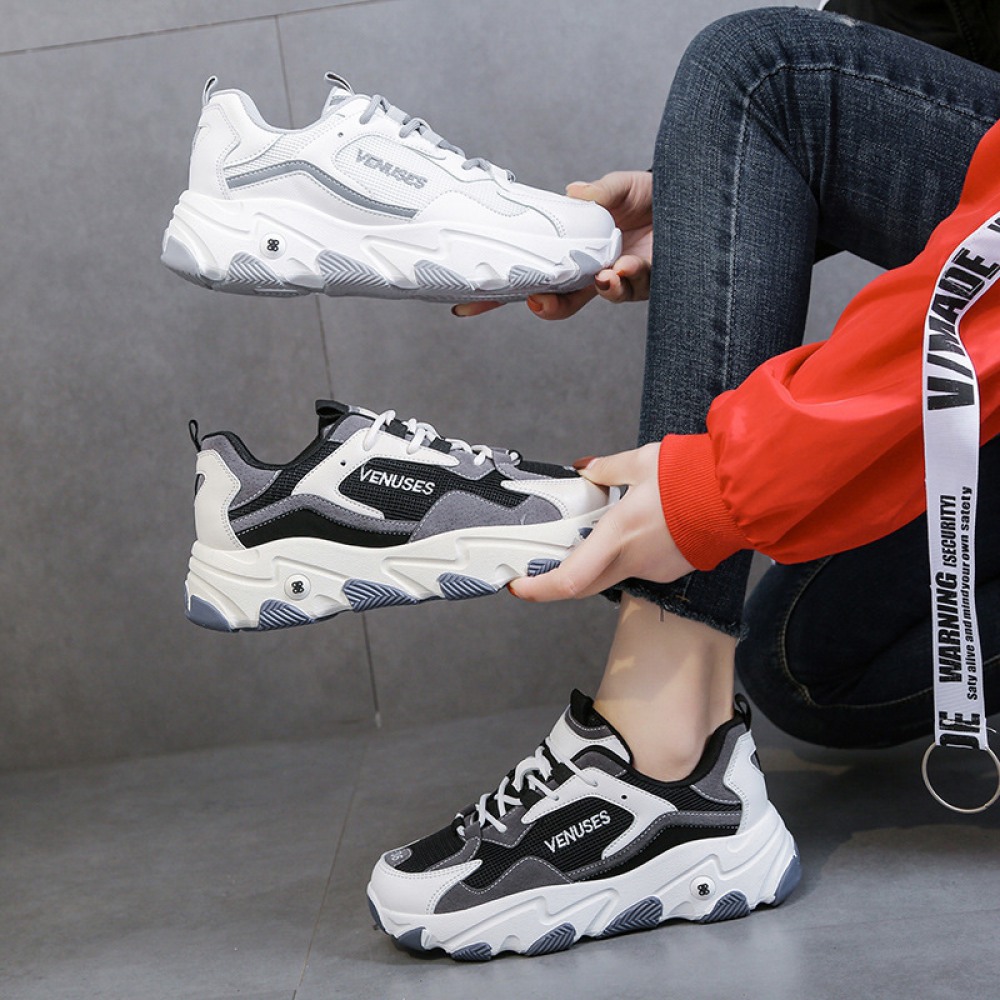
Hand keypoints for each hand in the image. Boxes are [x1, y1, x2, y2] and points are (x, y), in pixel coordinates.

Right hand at [454, 170, 652, 320]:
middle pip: (558, 299)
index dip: (500, 292)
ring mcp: (617, 278)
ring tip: (602, 276)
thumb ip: (598, 193)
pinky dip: (625, 279)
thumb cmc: (650, 194)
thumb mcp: (620, 186)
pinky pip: (631, 288)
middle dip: (547, 306)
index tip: (468, 306)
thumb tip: (573, 193)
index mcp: (572, 250)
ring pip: (597, 296)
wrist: (693, 198)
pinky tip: (624, 267)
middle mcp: (591, 270)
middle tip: (537, 302)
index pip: (531, 272)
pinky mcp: (646, 282)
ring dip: (596, 289)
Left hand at [509, 443, 694, 601]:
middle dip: (557, 580)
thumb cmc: (693, 477)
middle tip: (541, 566)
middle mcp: (633, 560)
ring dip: (598, 559)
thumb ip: (606, 469)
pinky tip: (640, 529)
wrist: (739, 494)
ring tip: (602, 528)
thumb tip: (585, 470)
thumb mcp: (640, 463)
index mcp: (618, 535)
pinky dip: (628, 553)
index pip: (568, 579)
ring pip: (612, 574)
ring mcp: (654, 569)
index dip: (538, 589)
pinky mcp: (671, 570)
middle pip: (583, 585)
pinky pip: (639, 567)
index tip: (518, 585)